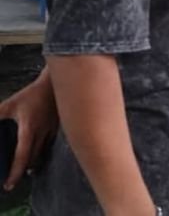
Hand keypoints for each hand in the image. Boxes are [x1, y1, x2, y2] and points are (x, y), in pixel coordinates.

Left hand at [0, 71, 57, 189]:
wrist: (55, 85)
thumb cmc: (32, 94)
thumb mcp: (9, 105)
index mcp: (29, 131)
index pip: (21, 157)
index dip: (14, 172)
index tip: (8, 185)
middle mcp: (41, 134)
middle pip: (32, 159)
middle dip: (22, 171)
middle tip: (14, 180)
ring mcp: (51, 131)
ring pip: (42, 153)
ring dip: (33, 163)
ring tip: (26, 170)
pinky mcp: (57, 127)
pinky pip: (48, 145)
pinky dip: (41, 152)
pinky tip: (39, 153)